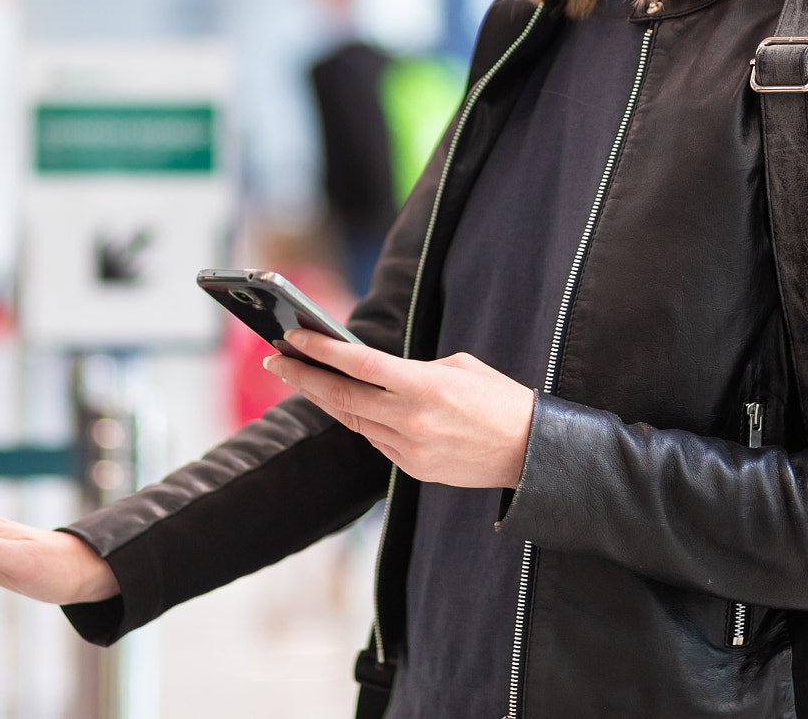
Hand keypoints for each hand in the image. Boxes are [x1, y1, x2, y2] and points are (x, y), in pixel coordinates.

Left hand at [264, 330, 534, 488]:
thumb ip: (414, 369)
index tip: (292, 337)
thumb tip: (377, 371)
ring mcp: (410, 448)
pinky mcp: (413, 469)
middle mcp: (412, 419)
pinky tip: (345, 404)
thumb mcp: (459, 366)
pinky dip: (358, 420)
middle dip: (303, 377)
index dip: (321, 350)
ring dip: (325, 399)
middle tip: (275, 360)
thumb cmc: (499, 399)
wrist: (532, 453)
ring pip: (353, 420)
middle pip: (341, 396)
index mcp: (426, 385)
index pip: (359, 364)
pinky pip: (375, 440)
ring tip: (301, 378)